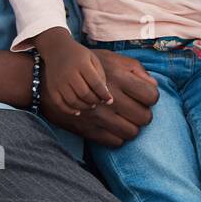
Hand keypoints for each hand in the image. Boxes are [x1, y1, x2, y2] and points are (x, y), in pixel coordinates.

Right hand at [34, 28, 112, 113]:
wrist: (56, 49)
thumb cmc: (78, 55)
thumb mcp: (92, 59)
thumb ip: (100, 75)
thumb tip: (104, 94)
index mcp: (82, 64)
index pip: (95, 83)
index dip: (104, 94)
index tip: (110, 100)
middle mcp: (69, 73)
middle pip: (84, 94)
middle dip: (95, 101)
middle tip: (99, 102)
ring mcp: (59, 82)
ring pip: (73, 101)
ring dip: (84, 106)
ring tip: (91, 105)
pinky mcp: (51, 88)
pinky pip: (60, 104)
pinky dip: (69, 110)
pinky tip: (77, 111)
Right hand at [36, 39, 158, 147]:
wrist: (47, 81)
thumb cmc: (85, 66)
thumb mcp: (111, 59)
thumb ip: (136, 69)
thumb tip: (153, 86)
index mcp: (118, 77)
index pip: (151, 96)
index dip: (151, 98)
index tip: (145, 97)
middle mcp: (110, 98)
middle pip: (144, 117)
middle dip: (143, 114)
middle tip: (135, 110)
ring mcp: (98, 116)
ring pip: (131, 133)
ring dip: (132, 127)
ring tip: (126, 119)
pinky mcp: (88, 129)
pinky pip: (115, 142)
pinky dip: (118, 137)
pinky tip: (113, 127)